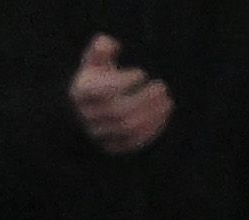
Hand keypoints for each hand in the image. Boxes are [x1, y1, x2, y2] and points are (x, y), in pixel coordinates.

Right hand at [69, 34, 175, 154]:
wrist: (86, 111)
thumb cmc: (96, 79)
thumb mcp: (94, 61)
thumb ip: (101, 49)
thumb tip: (108, 43)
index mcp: (82, 93)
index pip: (101, 92)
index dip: (123, 83)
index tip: (141, 73)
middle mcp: (88, 117)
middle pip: (117, 112)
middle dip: (143, 100)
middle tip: (161, 87)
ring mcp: (100, 134)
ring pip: (126, 129)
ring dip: (150, 115)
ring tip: (167, 100)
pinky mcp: (112, 146)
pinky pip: (132, 142)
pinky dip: (151, 130)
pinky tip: (163, 114)